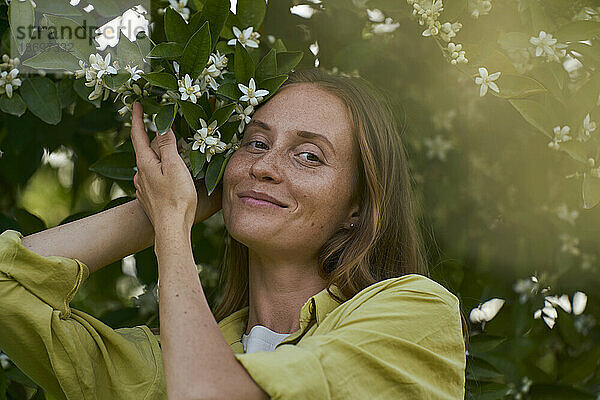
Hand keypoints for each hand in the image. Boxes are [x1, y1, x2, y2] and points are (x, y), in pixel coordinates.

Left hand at [131, 102, 196, 230]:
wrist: (171, 230)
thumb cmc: (176, 199)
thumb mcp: (174, 167)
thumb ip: (167, 146)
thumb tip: (160, 126)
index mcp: (145, 163)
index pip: (138, 135)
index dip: (137, 118)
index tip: (137, 104)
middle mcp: (140, 174)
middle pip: (145, 150)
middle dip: (153, 138)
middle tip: (163, 127)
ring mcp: (143, 188)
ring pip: (150, 165)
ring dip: (158, 156)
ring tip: (173, 151)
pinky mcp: (150, 199)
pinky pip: (154, 178)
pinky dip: (161, 171)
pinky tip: (170, 175)